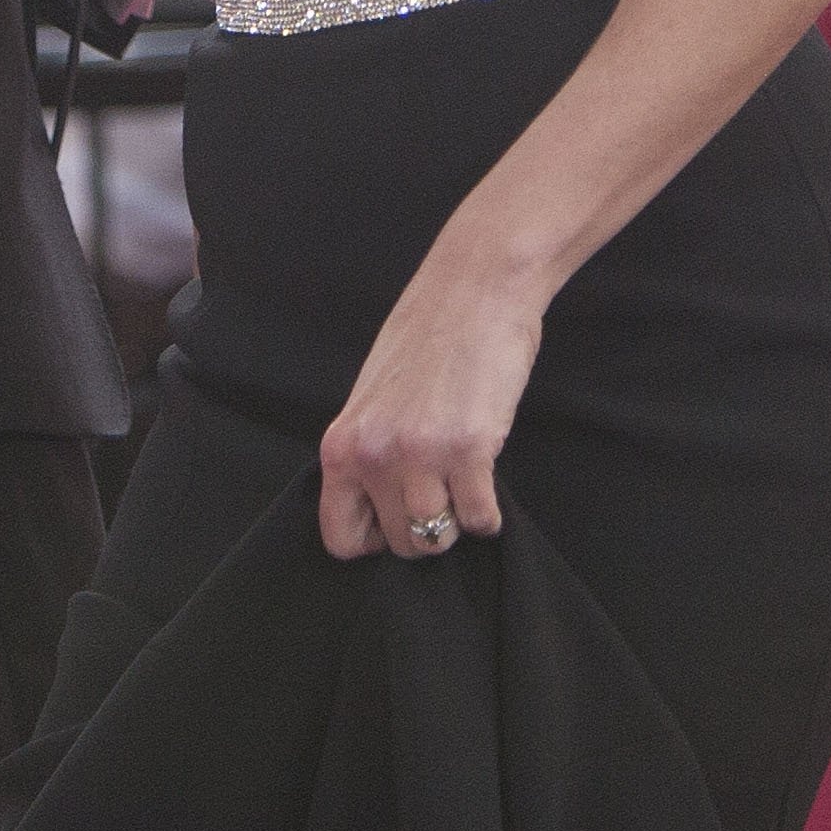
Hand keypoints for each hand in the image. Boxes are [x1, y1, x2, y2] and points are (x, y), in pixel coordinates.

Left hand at [317, 250, 541, 561]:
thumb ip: (371, 451)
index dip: (373, 539)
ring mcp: (422, 455)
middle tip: (443, 491)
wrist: (476, 287)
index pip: (341, 537)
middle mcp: (375, 455)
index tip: (396, 520)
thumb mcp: (374, 398)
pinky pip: (480, 518)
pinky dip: (489, 514)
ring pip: (437, 538)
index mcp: (343, 444)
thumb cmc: (429, 334)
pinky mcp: (470, 449)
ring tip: (466, 486)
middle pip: (400, 543)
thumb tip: (380, 507)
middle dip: (425, 529)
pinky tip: (488, 479)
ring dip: (457, 521)